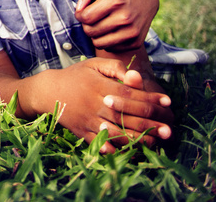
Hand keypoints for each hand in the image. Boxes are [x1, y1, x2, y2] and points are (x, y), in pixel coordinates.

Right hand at [48, 58, 172, 152]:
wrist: (47, 92)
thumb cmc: (76, 76)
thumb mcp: (93, 65)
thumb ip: (116, 67)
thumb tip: (136, 76)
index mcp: (98, 85)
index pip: (129, 93)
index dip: (150, 97)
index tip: (167, 101)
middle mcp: (94, 103)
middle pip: (125, 115)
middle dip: (149, 122)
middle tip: (169, 129)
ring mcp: (87, 119)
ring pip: (115, 131)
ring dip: (136, 138)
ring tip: (155, 142)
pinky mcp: (81, 131)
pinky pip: (98, 142)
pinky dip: (112, 147)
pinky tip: (126, 150)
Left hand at [75, 0, 157, 50]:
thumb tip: (79, 9)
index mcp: (115, 1)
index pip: (85, 18)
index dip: (79, 14)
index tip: (84, 11)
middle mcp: (125, 18)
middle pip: (90, 31)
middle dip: (86, 24)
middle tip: (93, 17)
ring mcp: (132, 32)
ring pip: (98, 43)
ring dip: (95, 34)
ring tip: (100, 23)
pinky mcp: (136, 42)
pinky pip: (110, 48)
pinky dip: (107, 40)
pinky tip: (111, 29)